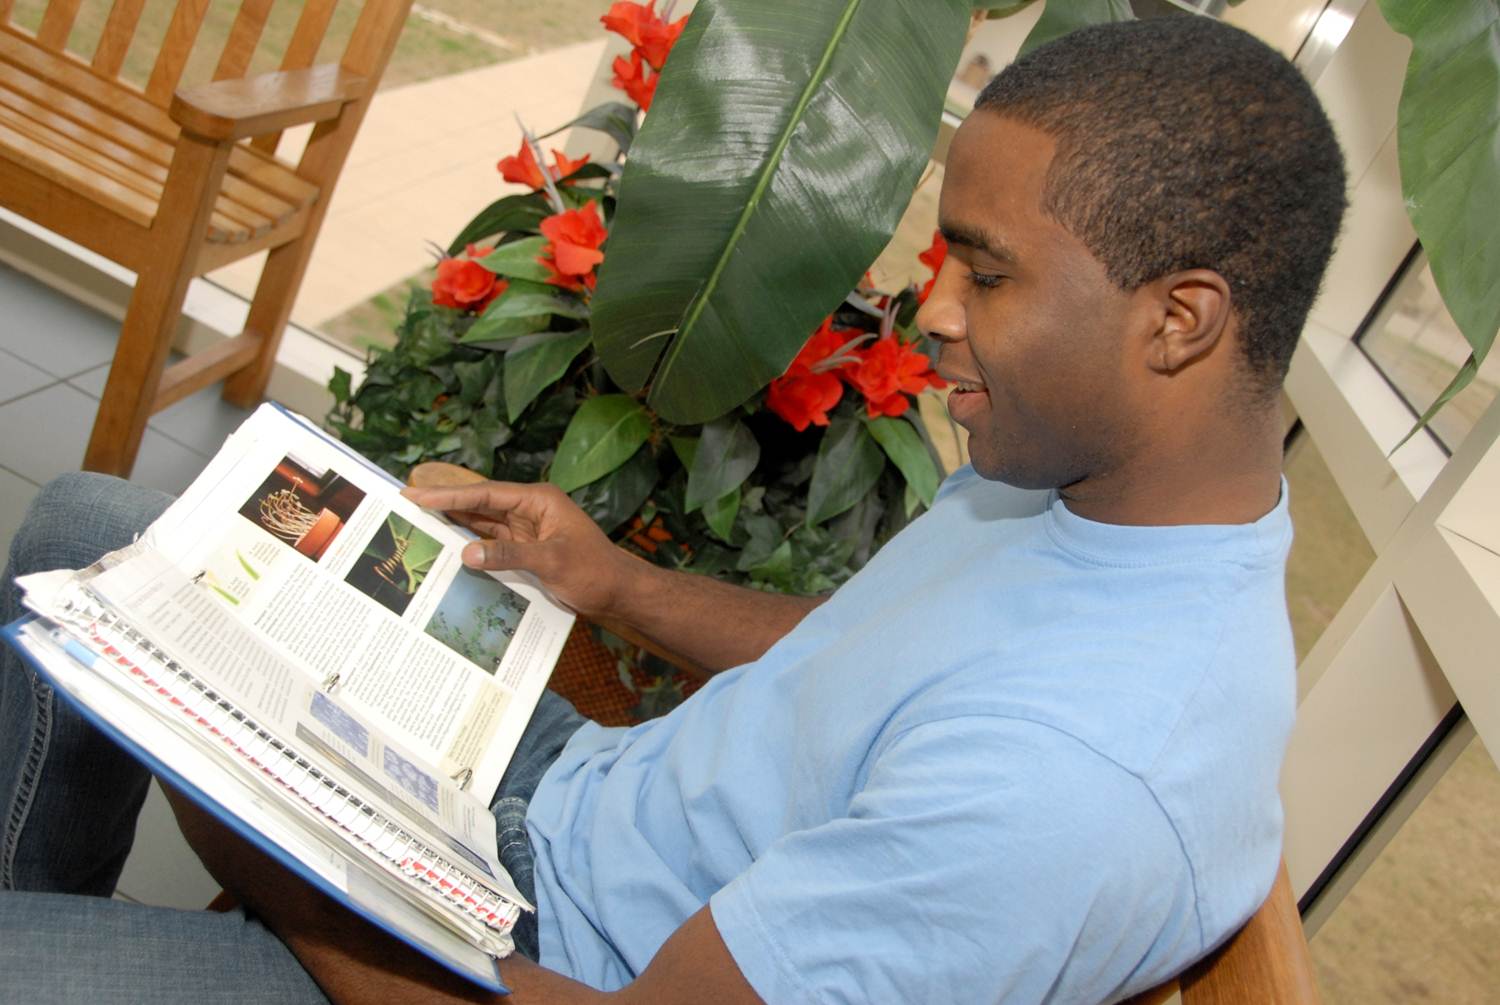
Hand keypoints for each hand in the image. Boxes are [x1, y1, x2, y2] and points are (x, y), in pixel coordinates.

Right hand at [402, 481, 642, 619]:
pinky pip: (492, 543)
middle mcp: (530, 510)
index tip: (416, 495)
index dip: (449, 495)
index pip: (486, 493)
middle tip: (405, 502)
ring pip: (483, 523)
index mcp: (539, 500)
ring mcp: (528, 529)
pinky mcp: (527, 549)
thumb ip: (509, 556)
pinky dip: (471, 545)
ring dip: (454, 524)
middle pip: (480, 504)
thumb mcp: (552, 563)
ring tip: (417, 522)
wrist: (619, 593)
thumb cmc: (594, 572)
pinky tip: (448, 547)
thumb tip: (465, 552)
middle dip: (445, 504)